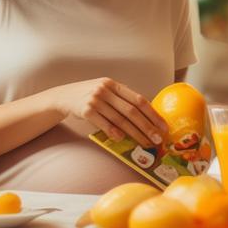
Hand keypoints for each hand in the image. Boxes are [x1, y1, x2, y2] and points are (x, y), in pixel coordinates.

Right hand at [49, 78, 168, 146]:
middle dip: (147, 126)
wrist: (64, 96)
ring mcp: (95, 99)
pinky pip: (103, 123)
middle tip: (157, 139)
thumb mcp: (107, 92)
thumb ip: (122, 101)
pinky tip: (122, 139)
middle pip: (132, 111)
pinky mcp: (86, 110)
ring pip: (120, 119)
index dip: (153, 114)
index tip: (163, 126)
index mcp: (115, 85)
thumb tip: (146, 118)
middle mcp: (106, 90)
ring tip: (144, 143)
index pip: (139, 100)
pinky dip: (114, 132)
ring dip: (134, 133)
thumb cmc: (90, 96)